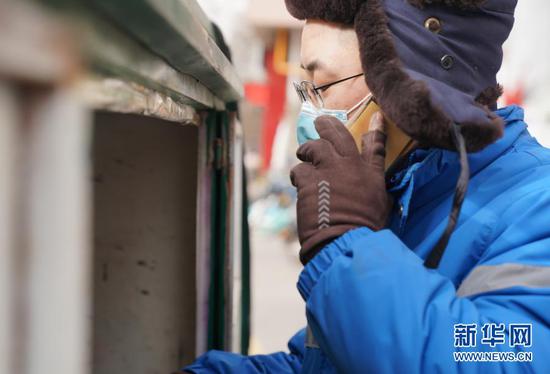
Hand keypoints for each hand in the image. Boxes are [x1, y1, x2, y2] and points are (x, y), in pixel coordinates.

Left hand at [290, 112, 392, 263]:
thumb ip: (378, 190)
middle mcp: (348, 165)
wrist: (345, 239)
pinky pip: (298, 170)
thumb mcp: (382, 205)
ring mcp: (326, 170)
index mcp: (370, 171)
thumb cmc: (367, 227)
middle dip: (326, 124)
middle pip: (336, 134)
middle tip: (320, 123)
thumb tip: (381, 190)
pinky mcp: (307, 181)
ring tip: (303, 155)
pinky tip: (299, 182)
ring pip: (312, 147)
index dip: (376, 129)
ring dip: (307, 150)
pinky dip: (298, 175)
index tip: (376, 117)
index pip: (375, 144)